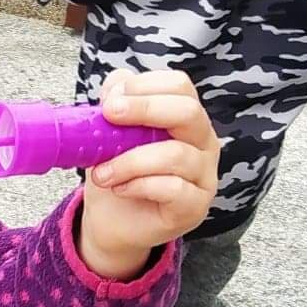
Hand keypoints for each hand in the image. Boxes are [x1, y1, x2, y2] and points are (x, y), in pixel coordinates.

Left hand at [77, 70, 219, 280]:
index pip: (180, 86)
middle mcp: (203, 142)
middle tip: (109, 116)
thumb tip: (117, 84)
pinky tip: (119, 189)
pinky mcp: (196, 206)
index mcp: (185, 118)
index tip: (111, 100)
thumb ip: (116, 105)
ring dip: (129, 161)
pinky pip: (174, 188)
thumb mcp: (109, 134)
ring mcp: (205, 176)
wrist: (112, 222)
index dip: (146, 86)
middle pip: (188, 112)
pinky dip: (139, 185)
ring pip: (176, 155)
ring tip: (101, 172)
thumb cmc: (117, 172)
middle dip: (144, 109)